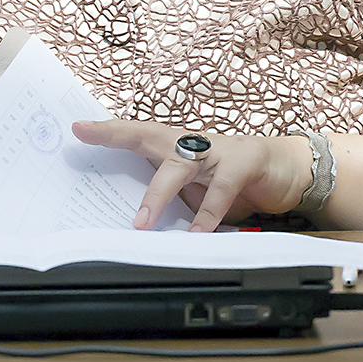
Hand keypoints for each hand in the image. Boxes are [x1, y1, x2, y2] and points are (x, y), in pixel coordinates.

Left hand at [71, 120, 312, 231]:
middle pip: (147, 135)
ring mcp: (216, 150)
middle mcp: (190, 143)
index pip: (134, 134)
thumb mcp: (195, 190)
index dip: (106, 131)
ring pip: (179, 166)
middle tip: (88, 136)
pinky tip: (197, 233)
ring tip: (142, 222)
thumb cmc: (231, 179)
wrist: (286, 170)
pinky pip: (220, 191)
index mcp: (174, 146)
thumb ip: (169, 198)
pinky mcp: (242, 162)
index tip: (76, 128)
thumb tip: (136, 225)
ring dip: (158, 194)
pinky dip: (208, 215)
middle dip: (116, 134)